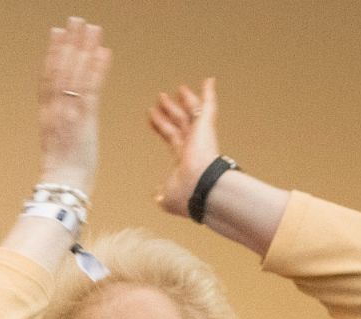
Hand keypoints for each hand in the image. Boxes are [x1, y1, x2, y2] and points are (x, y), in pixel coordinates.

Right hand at [35, 17, 110, 191]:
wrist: (62, 190)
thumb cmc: (63, 175)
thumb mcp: (58, 146)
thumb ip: (61, 127)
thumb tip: (66, 120)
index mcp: (47, 116)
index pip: (48, 77)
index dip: (52, 53)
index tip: (57, 32)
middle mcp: (55, 111)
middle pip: (61, 69)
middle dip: (69, 42)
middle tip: (76, 20)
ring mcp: (69, 114)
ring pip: (75, 75)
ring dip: (84, 49)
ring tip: (92, 28)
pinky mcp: (84, 121)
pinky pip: (91, 90)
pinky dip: (97, 69)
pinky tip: (103, 52)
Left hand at [148, 76, 221, 217]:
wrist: (201, 189)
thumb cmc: (185, 195)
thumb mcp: (166, 197)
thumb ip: (161, 193)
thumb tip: (155, 194)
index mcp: (184, 159)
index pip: (170, 137)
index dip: (160, 125)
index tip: (151, 115)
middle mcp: (193, 145)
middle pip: (178, 122)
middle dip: (169, 110)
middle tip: (160, 97)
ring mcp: (200, 135)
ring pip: (191, 112)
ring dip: (185, 100)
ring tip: (178, 88)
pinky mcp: (206, 127)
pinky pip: (208, 106)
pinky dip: (209, 93)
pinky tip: (209, 80)